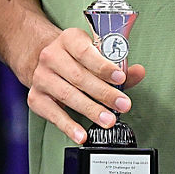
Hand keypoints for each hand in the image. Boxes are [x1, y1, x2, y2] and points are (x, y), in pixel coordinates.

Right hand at [28, 27, 144, 143]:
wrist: (45, 61)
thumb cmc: (76, 58)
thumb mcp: (96, 53)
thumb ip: (118, 64)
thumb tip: (138, 72)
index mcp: (69, 39)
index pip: (85, 52)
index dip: (103, 66)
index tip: (120, 77)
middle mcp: (51, 56)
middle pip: (79, 76)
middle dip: (104, 93)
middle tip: (122, 105)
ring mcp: (41, 77)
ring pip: (68, 95)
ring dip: (90, 110)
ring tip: (108, 120)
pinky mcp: (36, 97)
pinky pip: (53, 114)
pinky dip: (68, 126)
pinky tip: (81, 134)